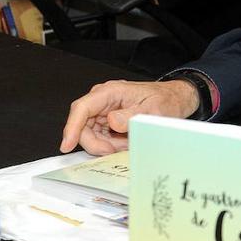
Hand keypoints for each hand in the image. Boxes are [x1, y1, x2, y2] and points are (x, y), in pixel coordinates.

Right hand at [60, 79, 199, 154]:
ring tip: (128, 141)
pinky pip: (100, 138)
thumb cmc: (164, 100)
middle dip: (97, 143)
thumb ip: (131, 116)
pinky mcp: (106, 121)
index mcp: (110, 91)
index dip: (71, 128)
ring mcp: (103, 111)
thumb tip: (111, 121)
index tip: (67, 145)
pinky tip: (126, 141)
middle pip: (83, 126)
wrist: (173, 100)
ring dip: (107, 145)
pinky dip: (111, 145)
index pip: (82, 108)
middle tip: (117, 149)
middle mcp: (103, 100)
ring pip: (91, 135)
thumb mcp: (153, 109)